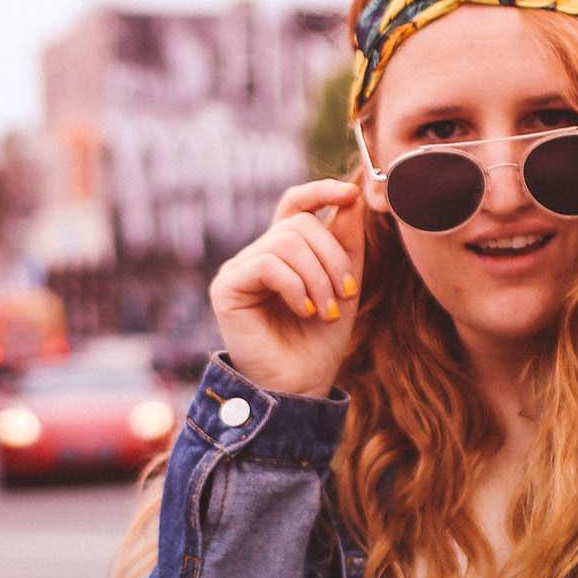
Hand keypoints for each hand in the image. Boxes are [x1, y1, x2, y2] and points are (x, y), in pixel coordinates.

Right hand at [209, 179, 365, 396]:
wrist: (299, 386)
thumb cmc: (319, 341)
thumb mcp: (344, 286)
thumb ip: (347, 243)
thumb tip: (351, 196)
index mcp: (284, 253)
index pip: (295, 206)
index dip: (320, 192)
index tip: (350, 193)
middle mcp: (258, 255)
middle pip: (298, 224)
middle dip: (332, 256)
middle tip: (348, 293)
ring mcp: (240, 269)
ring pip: (285, 242)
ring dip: (318, 277)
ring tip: (326, 311)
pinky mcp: (226, 286)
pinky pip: (267, 264)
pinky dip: (295, 287)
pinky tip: (305, 311)